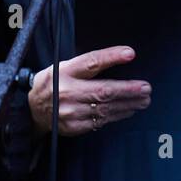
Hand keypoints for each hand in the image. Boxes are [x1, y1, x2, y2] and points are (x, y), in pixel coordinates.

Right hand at [28, 46, 151, 136]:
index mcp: (65, 72)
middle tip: (146, 88)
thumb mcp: (66, 66)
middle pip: (103, 91)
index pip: (91, 62)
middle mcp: (67, 92)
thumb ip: (90, 62)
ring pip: (106, 108)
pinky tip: (129, 110)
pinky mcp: (74, 127)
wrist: (34, 109)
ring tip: (144, 99)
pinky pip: (101, 121)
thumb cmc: (54, 83)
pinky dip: (117, 115)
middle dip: (128, 90)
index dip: (111, 57)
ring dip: (128, 104)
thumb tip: (123, 55)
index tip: (130, 54)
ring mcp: (71, 112)